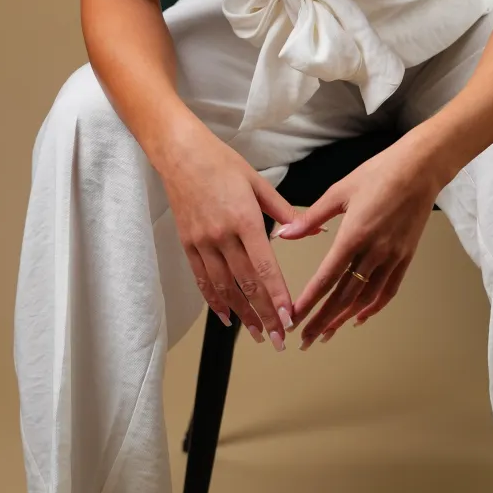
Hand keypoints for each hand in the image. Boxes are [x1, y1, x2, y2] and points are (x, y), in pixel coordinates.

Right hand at [160, 126, 296, 346]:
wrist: (180, 153)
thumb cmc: (222, 163)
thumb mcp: (259, 183)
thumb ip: (285, 212)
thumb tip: (312, 229)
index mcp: (244, 219)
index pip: (265, 268)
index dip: (278, 297)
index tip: (290, 319)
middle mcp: (222, 235)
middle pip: (246, 285)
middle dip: (265, 315)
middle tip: (279, 339)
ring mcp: (202, 242)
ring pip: (224, 288)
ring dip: (242, 315)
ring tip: (257, 334)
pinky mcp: (188, 244)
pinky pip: (202, 280)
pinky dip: (214, 301)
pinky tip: (226, 317)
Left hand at [273, 137, 439, 347]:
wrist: (420, 169)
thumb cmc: (379, 173)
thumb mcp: (339, 191)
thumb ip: (311, 217)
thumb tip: (285, 233)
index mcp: (354, 234)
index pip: (327, 276)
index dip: (310, 301)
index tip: (295, 318)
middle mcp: (374, 250)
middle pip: (344, 294)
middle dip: (323, 319)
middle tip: (305, 339)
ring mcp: (392, 256)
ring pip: (365, 297)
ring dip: (344, 318)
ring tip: (327, 333)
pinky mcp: (405, 256)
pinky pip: (388, 289)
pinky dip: (373, 306)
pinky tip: (359, 317)